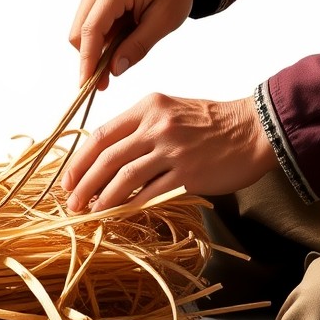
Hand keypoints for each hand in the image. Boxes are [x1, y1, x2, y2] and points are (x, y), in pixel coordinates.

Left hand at [62, 92, 277, 211]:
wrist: (251, 129)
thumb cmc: (211, 121)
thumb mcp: (171, 110)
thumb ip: (141, 128)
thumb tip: (108, 156)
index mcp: (149, 105)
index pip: (103, 133)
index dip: (80, 159)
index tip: (67, 178)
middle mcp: (157, 124)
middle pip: (108, 156)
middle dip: (83, 182)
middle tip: (70, 201)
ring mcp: (172, 149)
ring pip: (124, 176)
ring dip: (102, 198)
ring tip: (89, 212)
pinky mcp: (187, 173)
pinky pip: (150, 193)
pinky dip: (130, 205)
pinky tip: (119, 214)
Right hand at [70, 0, 219, 88]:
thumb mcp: (164, 21)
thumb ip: (138, 46)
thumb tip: (113, 71)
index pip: (91, 31)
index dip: (87, 62)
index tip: (87, 86)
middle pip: (79, 33)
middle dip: (91, 59)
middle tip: (110, 79)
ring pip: (81, 30)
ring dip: (96, 48)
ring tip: (124, 50)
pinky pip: (88, 22)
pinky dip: (100, 37)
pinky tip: (120, 36)